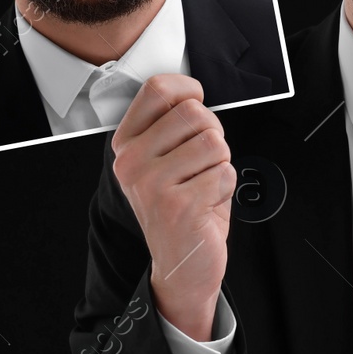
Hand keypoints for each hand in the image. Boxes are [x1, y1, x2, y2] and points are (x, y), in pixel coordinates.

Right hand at [111, 74, 235, 340]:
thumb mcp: (166, 159)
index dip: (189, 90)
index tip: (195, 103)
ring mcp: (152, 185)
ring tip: (201, 186)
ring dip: (219, 165)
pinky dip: (225, 189)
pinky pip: (225, 173)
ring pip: (215, 143)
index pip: (158, 89)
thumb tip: (191, 92)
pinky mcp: (178, 206)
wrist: (181, 264)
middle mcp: (132, 162)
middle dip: (212, 135)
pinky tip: (205, 205)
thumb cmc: (180, 206)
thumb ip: (173, 125)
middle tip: (201, 163)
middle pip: (195, 113)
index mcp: (127, 144)